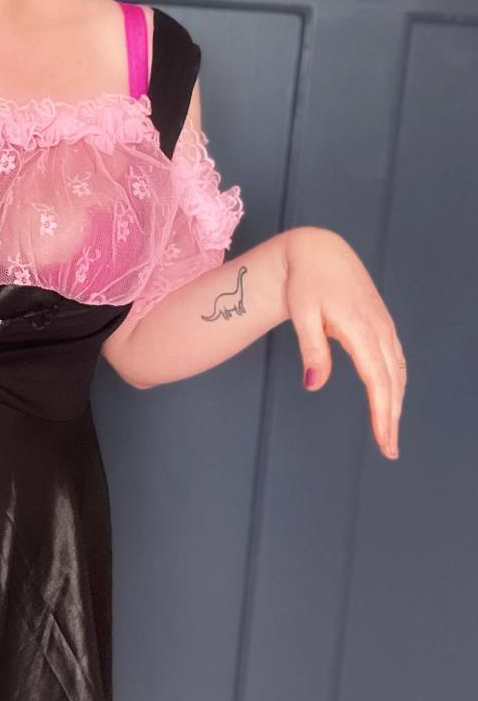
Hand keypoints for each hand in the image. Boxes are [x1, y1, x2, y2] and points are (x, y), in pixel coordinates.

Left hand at [283, 227, 405, 459]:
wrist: (319, 251)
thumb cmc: (306, 281)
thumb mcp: (302, 313)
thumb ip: (311, 349)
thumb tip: (313, 385)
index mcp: (361, 328)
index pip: (377, 380)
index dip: (383, 412)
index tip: (384, 440)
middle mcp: (379, 328)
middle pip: (392, 381)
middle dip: (392, 417)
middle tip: (389, 449)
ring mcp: (383, 325)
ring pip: (397, 371)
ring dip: (396, 402)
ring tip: (389, 431)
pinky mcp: (381, 323)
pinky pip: (394, 358)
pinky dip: (395, 382)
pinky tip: (391, 397)